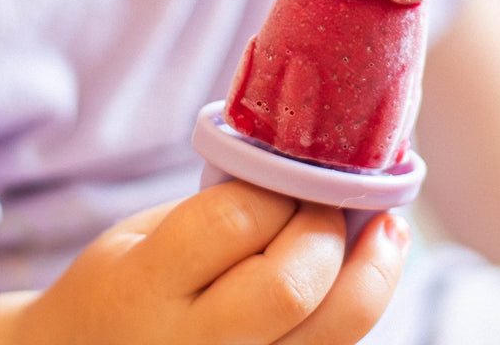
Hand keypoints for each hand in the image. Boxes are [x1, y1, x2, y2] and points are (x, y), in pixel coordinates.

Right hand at [15, 180, 409, 344]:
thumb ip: (210, 212)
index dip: (277, 189)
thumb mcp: (137, 238)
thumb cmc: (110, 293)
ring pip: (331, 333)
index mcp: (143, 288)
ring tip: (388, 229)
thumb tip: (297, 180)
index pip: (231, 224)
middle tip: (334, 200)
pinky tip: (361, 274)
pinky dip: (354, 310)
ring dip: (371, 271)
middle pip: (291, 286)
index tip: (292, 171)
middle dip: (326, 229)